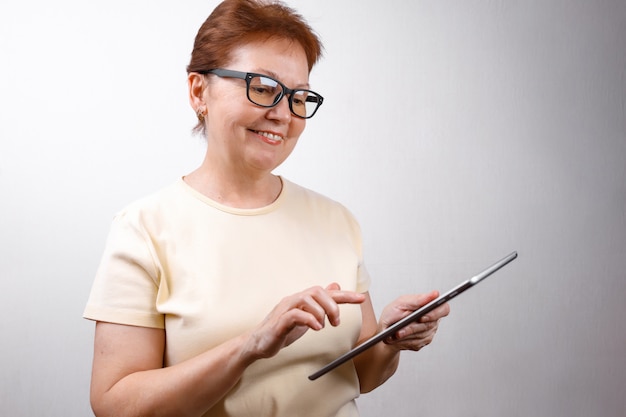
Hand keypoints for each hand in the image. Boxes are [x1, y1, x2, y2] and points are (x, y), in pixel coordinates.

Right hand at [245, 283, 365, 359]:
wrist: (258, 343)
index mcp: (302, 300)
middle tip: (336, 321)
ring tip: (323, 326)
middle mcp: (294, 300)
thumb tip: (335, 287)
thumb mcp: (306, 316)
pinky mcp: (279, 322)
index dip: (345, 295)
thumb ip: (320, 303)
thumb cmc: (282, 329)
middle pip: (316, 291)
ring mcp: (285, 310)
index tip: (361, 298)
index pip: (326, 292)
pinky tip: (315, 327)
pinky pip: (295, 315)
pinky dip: (308, 319)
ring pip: (306, 298)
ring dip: (321, 312)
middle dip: (332, 305)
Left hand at [379, 290, 449, 351]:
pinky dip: (405, 340)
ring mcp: (428, 332)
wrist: (385, 328)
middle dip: (413, 327)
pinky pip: (416, 342)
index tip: (423, 316)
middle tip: (401, 329)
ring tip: (396, 333)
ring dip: (407, 334)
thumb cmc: (393, 313)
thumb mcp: (402, 302)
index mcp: (429, 306)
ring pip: (421, 335)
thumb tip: (435, 294)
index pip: (444, 309)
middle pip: (429, 324)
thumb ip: (418, 299)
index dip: (435, 313)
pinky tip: (397, 337)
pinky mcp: (422, 342)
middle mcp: (431, 320)